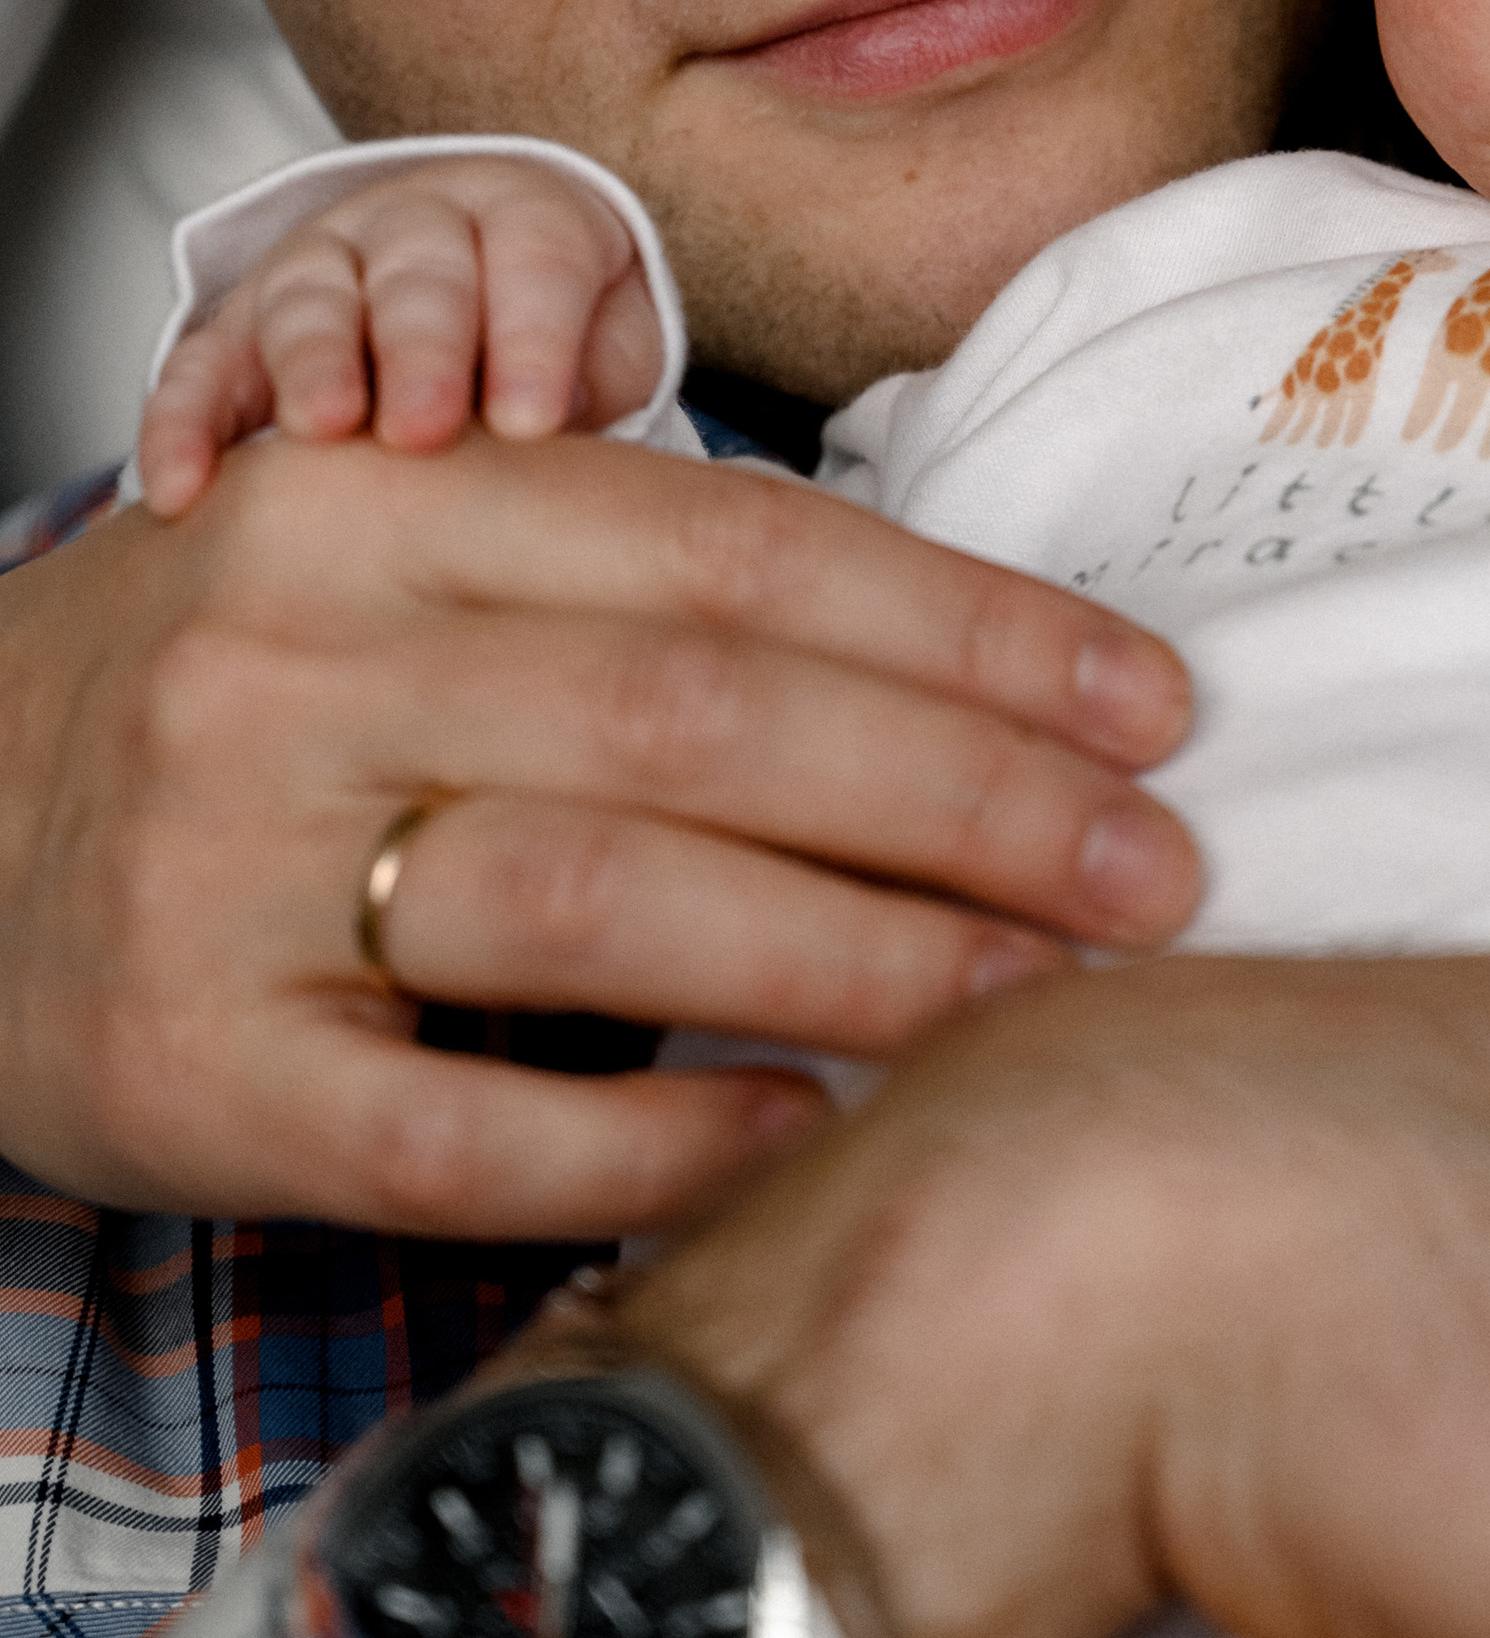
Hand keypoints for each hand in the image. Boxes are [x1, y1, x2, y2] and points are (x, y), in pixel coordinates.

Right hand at [0, 432, 1195, 1230]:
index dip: (966, 627)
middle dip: (968, 793)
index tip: (1144, 700)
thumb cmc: (249, 688)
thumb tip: (977, 662)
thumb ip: (638, 577)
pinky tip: (809, 1134)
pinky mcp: (188, 1075)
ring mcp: (229, 872)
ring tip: (1038, 993)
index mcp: (383, 502)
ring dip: (858, 956)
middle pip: (699, 715)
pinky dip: (648, 1135)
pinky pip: (453, 1129)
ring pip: (597, 898)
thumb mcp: (409, 554)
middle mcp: (297, 660)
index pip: (735, 552)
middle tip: (1153, 867)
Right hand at [135, 160, 666, 510]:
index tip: (532, 422)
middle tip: (424, 429)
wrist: (481, 310)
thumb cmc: (563, 346)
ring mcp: (316, 268)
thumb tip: (564, 455)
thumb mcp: (606, 349)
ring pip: (309, 304)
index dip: (533, 339)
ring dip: (312, 366)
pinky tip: (183, 487)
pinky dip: (184, 424)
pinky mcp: (236, 331)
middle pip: (418, 274)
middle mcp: (413, 227)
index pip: (533, 259)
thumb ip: (591, 384)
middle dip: (420, 351)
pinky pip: (201, 368)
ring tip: (320, 431)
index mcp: (521, 216)